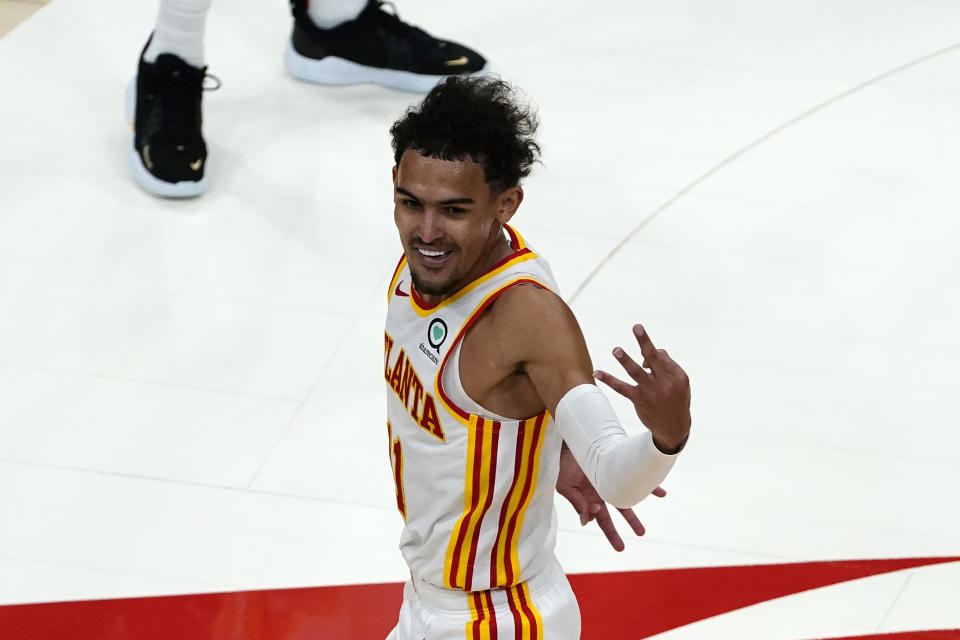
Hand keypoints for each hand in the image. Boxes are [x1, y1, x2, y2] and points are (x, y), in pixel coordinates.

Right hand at [556, 443, 664, 550]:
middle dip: (631, 521)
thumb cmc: (562, 462)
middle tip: (641, 533)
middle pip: (620, 509)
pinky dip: (649, 485)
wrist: (568, 438)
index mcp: (590, 498)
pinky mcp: (619, 464)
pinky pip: (637, 475)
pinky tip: (661, 492)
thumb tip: (586, 523)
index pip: (602, 518)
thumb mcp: (564, 485)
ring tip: (654, 513)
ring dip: (641, 501)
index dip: (606, 523)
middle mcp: (604, 490)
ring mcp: (613, 477)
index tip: (599, 511)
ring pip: (631, 494)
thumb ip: (577, 503)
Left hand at [593, 324, 690, 452]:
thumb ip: (666, 365)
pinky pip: (621, 387)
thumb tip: (646, 353)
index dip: (651, 352)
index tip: (644, 355)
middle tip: (636, 327)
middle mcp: (664, 382)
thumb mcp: (680, 382)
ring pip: (635, 372)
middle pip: (652, 358)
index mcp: (677, 375)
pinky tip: (597, 372)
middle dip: (644, 341)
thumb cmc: (676, 399)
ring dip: (625, 360)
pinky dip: (608, 379)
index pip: (661, 356)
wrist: (674, 427)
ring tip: (616, 350)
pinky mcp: (638, 400)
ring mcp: (650, 391)